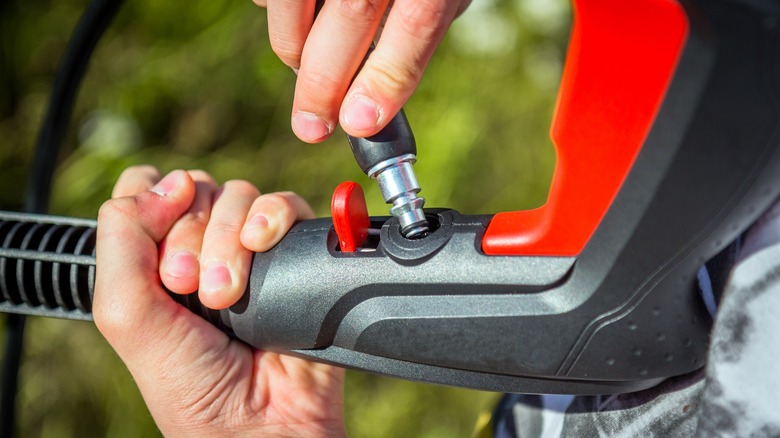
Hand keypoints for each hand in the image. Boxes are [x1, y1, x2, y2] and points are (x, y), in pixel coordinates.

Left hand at [94, 166, 345, 436]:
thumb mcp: (126, 316)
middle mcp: (202, 246)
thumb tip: (168, 181)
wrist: (262, 421)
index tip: (160, 249)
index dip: (150, 204)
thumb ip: (121, 240)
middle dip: (190, 236)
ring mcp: (250, 249)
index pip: (146, 189)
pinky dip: (272, 216)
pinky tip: (261, 245)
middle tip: (192, 289)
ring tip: (228, 295)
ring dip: (228, 238)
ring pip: (237, 195)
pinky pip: (285, 205)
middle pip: (193, 190)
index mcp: (155, 258)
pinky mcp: (295, 251)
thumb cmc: (192, 384)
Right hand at [253, 0, 471, 141]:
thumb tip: (368, 104)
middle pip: (353, 10)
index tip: (358, 123)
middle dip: (323, 82)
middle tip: (311, 127)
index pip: (418, 20)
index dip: (387, 78)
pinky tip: (297, 18)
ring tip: (304, 64)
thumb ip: (412, 33)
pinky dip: (276, 10)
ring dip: (292, 46)